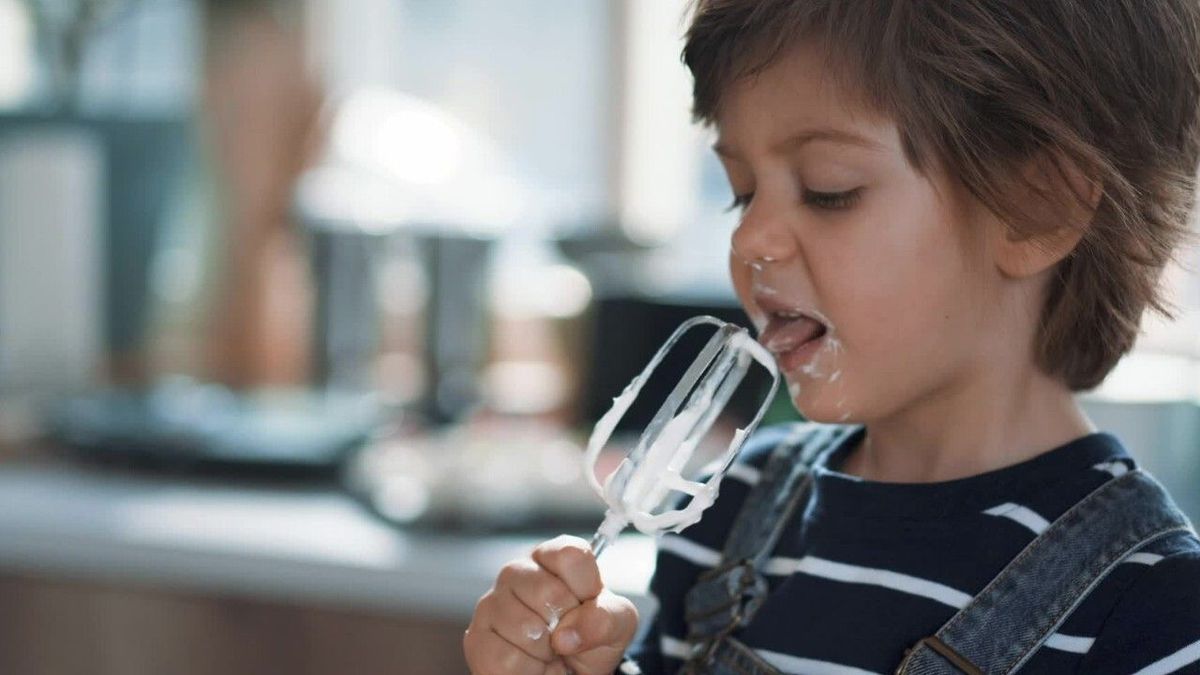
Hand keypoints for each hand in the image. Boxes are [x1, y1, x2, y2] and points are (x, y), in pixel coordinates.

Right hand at [464, 535, 639, 674]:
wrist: (568, 671)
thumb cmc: (589, 639)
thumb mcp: (616, 624)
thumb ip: (605, 618)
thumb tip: (567, 635)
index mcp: (552, 557)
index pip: (571, 555)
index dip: (586, 587)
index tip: (587, 602)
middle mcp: (517, 572)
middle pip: (548, 592)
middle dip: (567, 623)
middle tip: (566, 632)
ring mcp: (492, 603)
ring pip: (526, 629)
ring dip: (547, 651)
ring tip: (548, 649)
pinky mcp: (477, 638)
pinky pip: (507, 659)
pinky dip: (529, 670)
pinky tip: (531, 662)